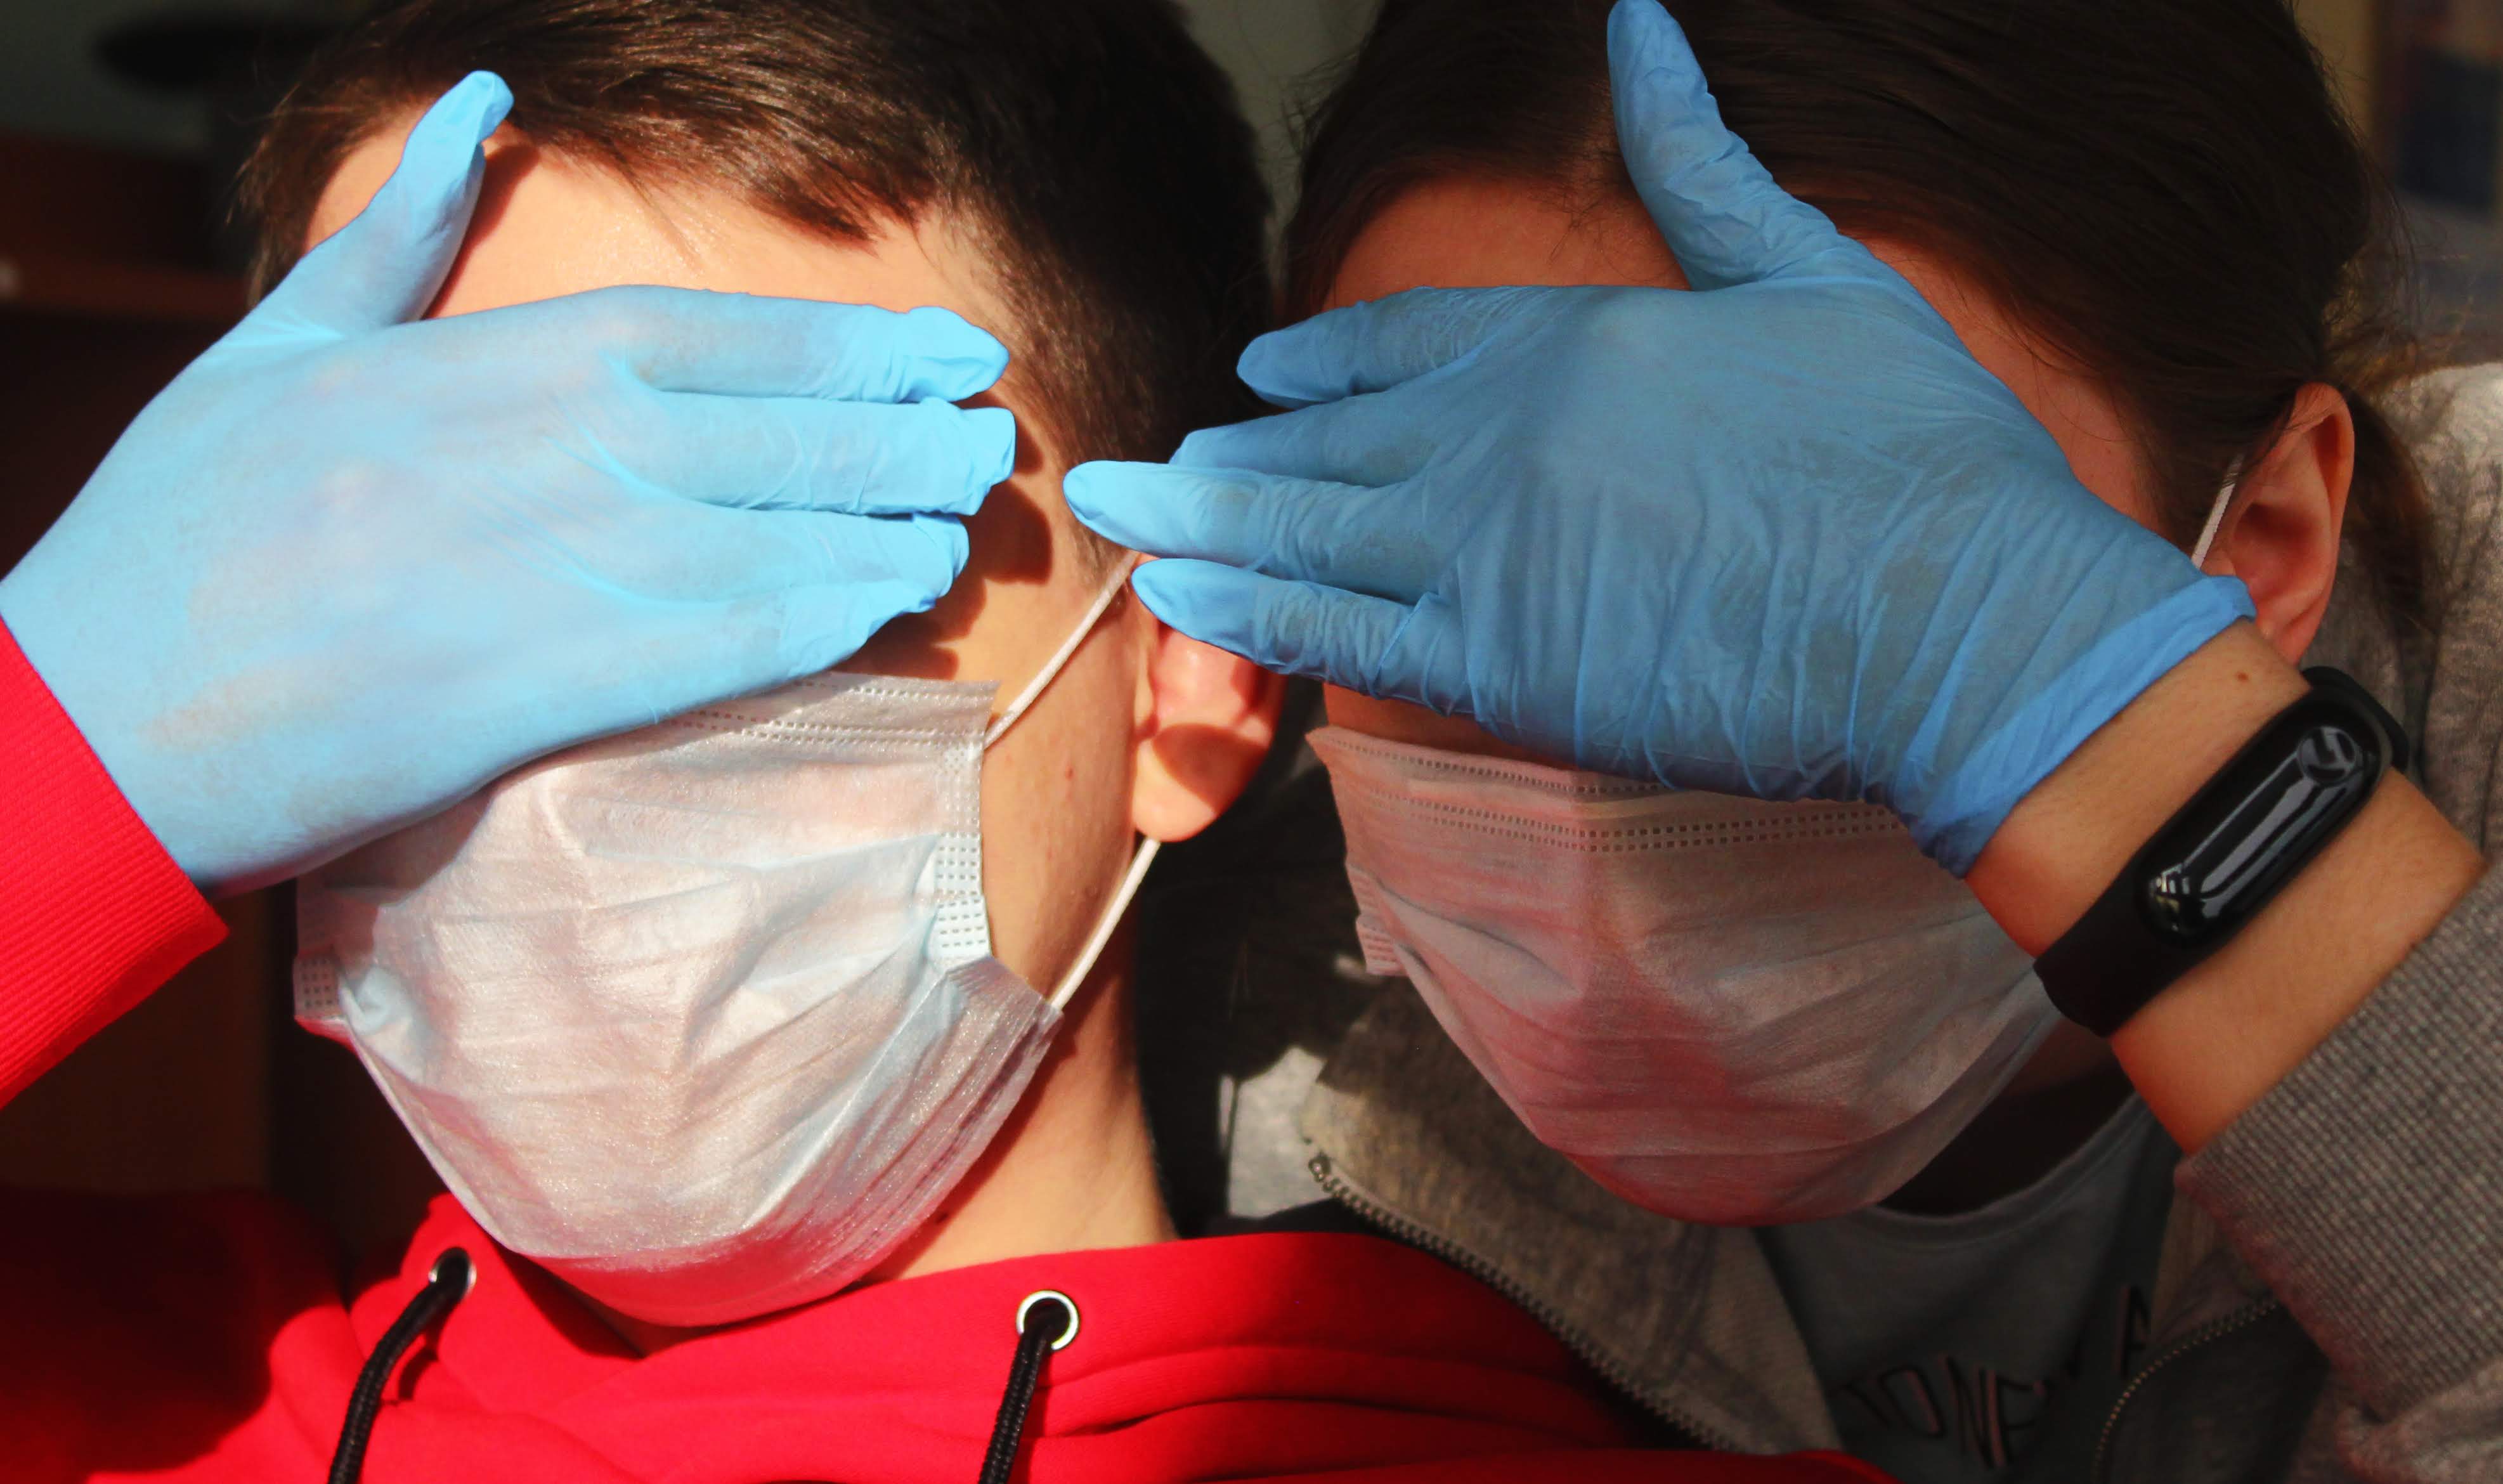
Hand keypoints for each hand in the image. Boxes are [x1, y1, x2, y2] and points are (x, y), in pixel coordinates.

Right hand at [0, 72, 1015, 892]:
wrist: (105, 707)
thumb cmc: (185, 527)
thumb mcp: (277, 340)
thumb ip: (397, 229)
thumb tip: (471, 104)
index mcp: (494, 359)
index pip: (716, 334)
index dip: (848, 344)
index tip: (942, 349)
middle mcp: (550, 446)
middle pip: (772, 428)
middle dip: (895, 431)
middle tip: (987, 436)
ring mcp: (561, 564)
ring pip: (772, 528)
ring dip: (885, 524)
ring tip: (961, 523)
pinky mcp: (556, 683)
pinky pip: (727, 639)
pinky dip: (822, 620)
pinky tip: (890, 609)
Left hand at [1063, 0, 2249, 873]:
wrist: (1961, 620)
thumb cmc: (1913, 449)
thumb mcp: (1808, 267)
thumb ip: (1698, 161)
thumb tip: (1640, 21)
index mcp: (1576, 336)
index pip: (1409, 340)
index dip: (1325, 360)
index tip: (1260, 374)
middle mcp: (1505, 435)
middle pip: (1331, 440)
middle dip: (1233, 447)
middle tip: (1149, 454)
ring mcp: (1489, 551)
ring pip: (1306, 528)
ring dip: (1202, 517)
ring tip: (1121, 508)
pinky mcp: (1500, 667)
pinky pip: (1335, 629)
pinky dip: (1246, 606)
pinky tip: (1176, 591)